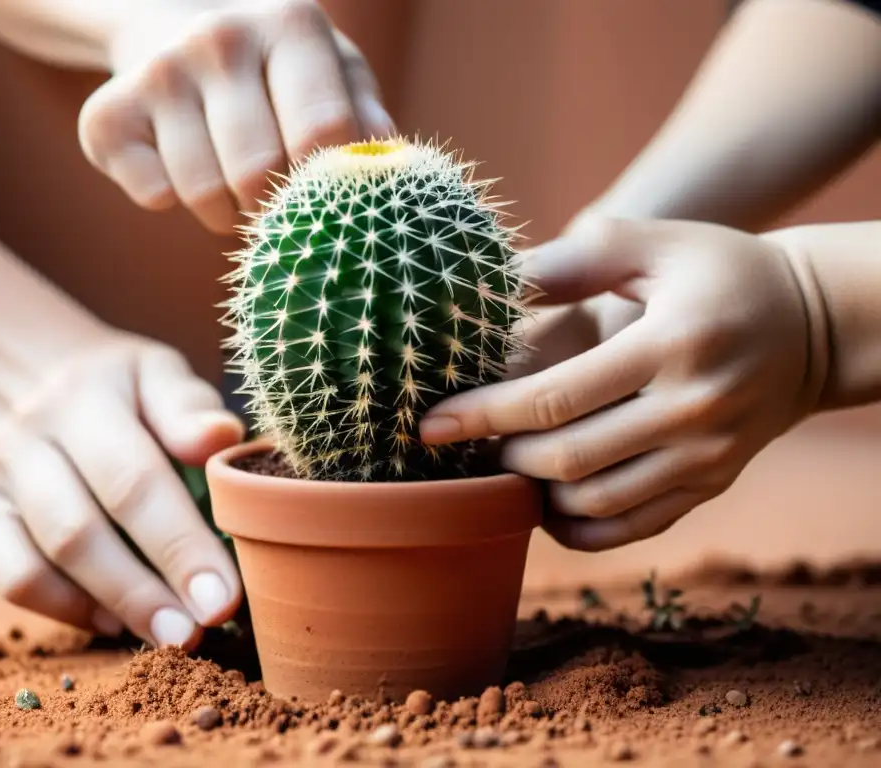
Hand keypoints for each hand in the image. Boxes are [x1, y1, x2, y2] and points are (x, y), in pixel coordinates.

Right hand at [0, 321, 245, 648]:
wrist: (12, 367)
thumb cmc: (114, 382)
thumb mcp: (155, 370)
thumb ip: (188, 405)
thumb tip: (222, 439)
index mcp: (88, 396)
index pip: (135, 479)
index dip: (180, 545)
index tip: (224, 596)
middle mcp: (33, 436)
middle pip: (83, 530)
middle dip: (147, 590)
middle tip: (202, 630)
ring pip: (45, 560)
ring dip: (113, 606)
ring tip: (173, 636)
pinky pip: (12, 577)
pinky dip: (65, 609)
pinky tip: (116, 620)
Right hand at [79, 0, 393, 232]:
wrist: (176, 28)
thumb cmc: (282, 72)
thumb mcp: (336, 77)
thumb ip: (367, 120)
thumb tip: (382, 167)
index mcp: (291, 25)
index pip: (324, 134)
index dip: (328, 185)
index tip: (325, 190)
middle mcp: (219, 36)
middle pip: (259, 174)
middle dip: (273, 206)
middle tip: (274, 195)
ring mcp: (159, 72)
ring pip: (205, 195)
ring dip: (226, 212)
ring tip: (231, 182)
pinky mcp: (106, 114)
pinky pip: (153, 196)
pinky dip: (173, 202)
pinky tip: (180, 166)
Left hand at [420, 214, 821, 551]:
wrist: (813, 323)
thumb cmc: (719, 271)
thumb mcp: (655, 243)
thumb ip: (574, 260)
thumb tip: (495, 288)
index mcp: (672, 345)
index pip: (553, 399)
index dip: (481, 416)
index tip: (430, 423)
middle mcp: (694, 410)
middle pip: (565, 461)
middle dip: (502, 454)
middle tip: (472, 434)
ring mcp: (708, 457)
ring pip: (593, 504)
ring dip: (533, 490)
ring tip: (509, 456)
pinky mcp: (713, 485)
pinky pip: (630, 528)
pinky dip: (576, 525)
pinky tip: (548, 496)